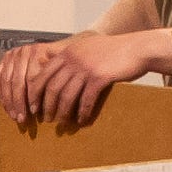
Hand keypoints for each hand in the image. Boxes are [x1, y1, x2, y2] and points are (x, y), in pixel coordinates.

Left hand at [0, 32, 157, 129]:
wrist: (137, 48)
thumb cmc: (113, 51)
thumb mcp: (87, 47)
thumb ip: (70, 56)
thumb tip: (55, 72)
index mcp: (67, 52)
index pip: (43, 74)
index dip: (35, 93)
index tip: (33, 107)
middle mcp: (73, 59)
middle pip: (51, 87)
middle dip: (46, 106)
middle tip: (45, 119)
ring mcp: (86, 68)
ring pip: (66, 95)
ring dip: (62, 112)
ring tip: (61, 123)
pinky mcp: (99, 77)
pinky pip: (86, 99)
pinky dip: (82, 112)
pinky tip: (82, 120)